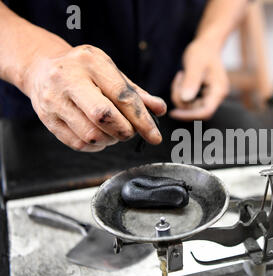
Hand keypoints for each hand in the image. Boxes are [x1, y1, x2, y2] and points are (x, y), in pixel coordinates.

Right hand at [23, 44, 165, 151]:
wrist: (41, 69)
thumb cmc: (85, 72)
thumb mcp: (111, 73)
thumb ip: (136, 93)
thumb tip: (160, 109)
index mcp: (91, 62)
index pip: (122, 96)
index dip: (142, 120)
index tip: (155, 136)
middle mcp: (68, 79)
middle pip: (103, 116)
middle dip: (124, 131)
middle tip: (130, 132)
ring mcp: (53, 100)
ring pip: (91, 134)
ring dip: (110, 140)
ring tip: (113, 132)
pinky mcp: (47, 119)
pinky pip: (79, 144)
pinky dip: (96, 145)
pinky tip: (99, 135)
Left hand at [170, 39, 228, 120]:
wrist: (208, 45)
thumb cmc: (203, 51)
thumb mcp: (195, 64)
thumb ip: (191, 82)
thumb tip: (185, 99)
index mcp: (219, 90)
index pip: (206, 111)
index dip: (189, 115)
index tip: (174, 113)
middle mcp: (217, 96)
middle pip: (197, 110)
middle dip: (182, 100)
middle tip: (177, 81)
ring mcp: (211, 96)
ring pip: (191, 106)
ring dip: (180, 95)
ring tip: (181, 76)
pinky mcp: (204, 95)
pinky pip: (190, 100)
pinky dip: (182, 92)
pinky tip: (183, 78)